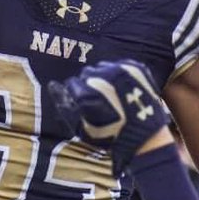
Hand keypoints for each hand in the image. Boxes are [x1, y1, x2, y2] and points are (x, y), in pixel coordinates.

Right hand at [48, 60, 169, 177]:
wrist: (144, 134)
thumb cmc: (111, 135)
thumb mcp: (83, 127)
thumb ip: (66, 107)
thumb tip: (53, 87)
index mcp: (86, 93)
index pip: (72, 83)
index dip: (77, 93)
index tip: (84, 101)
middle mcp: (101, 77)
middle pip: (87, 73)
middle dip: (91, 83)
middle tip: (100, 97)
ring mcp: (120, 70)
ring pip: (104, 66)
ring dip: (105, 76)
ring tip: (114, 92)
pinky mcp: (135, 67)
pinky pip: (122, 64)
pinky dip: (121, 73)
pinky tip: (125, 87)